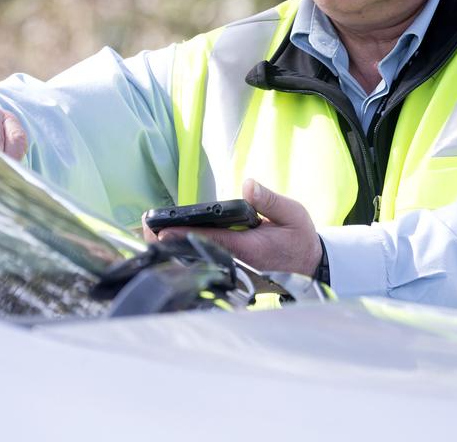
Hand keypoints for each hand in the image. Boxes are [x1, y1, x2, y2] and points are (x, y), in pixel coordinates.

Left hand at [142, 178, 321, 275]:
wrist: (311, 267)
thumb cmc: (299, 239)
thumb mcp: (292, 214)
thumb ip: (268, 200)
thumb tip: (247, 184)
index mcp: (249, 249)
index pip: (211, 241)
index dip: (184, 235)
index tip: (162, 229)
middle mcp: (237, 263)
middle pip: (196, 254)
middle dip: (169, 242)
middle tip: (146, 226)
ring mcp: (233, 270)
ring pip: (197, 260)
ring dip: (174, 246)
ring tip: (150, 229)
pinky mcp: (232, 272)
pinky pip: (204, 262)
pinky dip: (186, 251)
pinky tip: (169, 240)